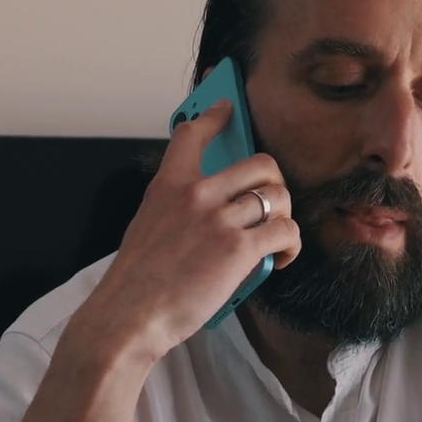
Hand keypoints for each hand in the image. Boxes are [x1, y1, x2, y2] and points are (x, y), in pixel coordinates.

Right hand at [61, 98, 301, 365]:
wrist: (130, 315)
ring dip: (285, 217)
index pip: (193, 133)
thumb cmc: (137, 282)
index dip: (216, 115)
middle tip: (271, 206)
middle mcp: (195, 193)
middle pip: (260, 163)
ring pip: (278, 196)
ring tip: (277, 237)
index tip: (229, 106)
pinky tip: (282, 257)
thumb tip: (216, 209)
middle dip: (275, 185)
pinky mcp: (239, 248)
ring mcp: (218, 219)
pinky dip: (291, 245)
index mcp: (168, 185)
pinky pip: (285, 231)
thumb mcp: (149, 226)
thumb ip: (179, 207)